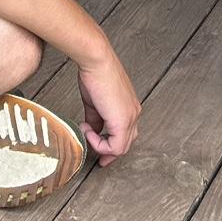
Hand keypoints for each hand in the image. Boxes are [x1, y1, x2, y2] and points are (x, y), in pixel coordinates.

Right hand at [76, 48, 140, 163]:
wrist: (97, 61)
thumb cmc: (95, 74)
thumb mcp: (95, 102)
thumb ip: (96, 119)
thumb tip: (92, 130)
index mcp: (130, 107)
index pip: (126, 134)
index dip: (112, 146)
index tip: (100, 151)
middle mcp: (134, 113)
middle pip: (126, 144)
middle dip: (110, 153)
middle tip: (99, 159)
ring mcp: (130, 117)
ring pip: (122, 147)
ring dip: (103, 147)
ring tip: (88, 135)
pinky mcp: (123, 121)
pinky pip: (115, 146)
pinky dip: (99, 144)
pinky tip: (88, 131)